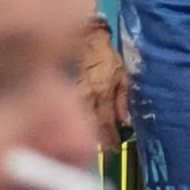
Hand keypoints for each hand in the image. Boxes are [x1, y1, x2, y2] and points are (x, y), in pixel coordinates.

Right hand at [76, 27, 129, 150]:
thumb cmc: (106, 56)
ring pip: (78, 121)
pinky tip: (79, 125)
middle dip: (98, 140)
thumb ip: (123, 100)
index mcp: (101, 94)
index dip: (110, 140)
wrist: (84, 40)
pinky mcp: (63, 92)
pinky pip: (70, 111)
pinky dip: (76, 120)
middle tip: (106, 150)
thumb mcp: (122, 76)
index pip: (106, 125)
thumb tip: (125, 122)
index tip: (115, 149)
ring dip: (86, 132)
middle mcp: (84, 97)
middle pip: (90, 127)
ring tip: (94, 142)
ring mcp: (71, 95)